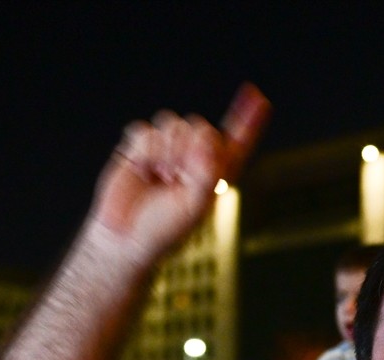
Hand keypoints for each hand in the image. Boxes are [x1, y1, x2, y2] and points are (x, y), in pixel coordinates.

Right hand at [87, 83, 269, 265]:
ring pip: (172, 123)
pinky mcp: (139, 147)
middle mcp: (192, 157)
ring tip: (160, 177)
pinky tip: (142, 171)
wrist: (124, 237)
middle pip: (200, 126)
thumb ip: (207, 171)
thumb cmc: (163, 230)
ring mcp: (166, 150)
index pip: (236, 142)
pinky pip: (145, 130)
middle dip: (190, 149)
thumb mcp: (196, 205)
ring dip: (165, 151)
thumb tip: (206, 138)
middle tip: (177, 179)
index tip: (259, 98)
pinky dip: (144, 151)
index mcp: (214, 173)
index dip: (248, 121)